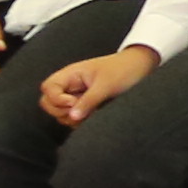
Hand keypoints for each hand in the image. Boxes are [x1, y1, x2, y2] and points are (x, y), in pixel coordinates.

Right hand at [42, 44, 156, 125]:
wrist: (140, 67)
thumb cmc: (123, 70)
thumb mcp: (106, 85)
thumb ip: (88, 101)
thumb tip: (72, 116)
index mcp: (71, 74)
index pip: (47, 88)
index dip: (57, 99)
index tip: (74, 102)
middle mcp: (70, 85)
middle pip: (48, 102)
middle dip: (62, 111)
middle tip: (83, 109)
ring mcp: (76, 95)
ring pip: (60, 112)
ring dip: (72, 117)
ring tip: (92, 110)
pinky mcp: (84, 104)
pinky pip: (73, 117)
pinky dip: (79, 120)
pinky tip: (94, 115)